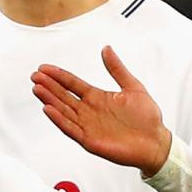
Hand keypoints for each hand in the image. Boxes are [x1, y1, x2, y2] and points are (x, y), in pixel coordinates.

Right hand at [30, 47, 172, 171]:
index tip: (44, 68)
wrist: (155, 142)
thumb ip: (117, 69)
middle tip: (35, 75)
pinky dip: (59, 120)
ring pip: (64, 111)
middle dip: (49, 86)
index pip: (72, 84)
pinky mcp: (90, 140)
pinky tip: (48, 109)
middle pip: (64, 96)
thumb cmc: (147, 118)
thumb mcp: (133, 86)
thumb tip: (107, 49)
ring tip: (37, 89)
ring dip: (50, 100)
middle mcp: (89, 111)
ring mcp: (88, 126)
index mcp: (97, 98)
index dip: (58, 76)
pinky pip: (71, 129)